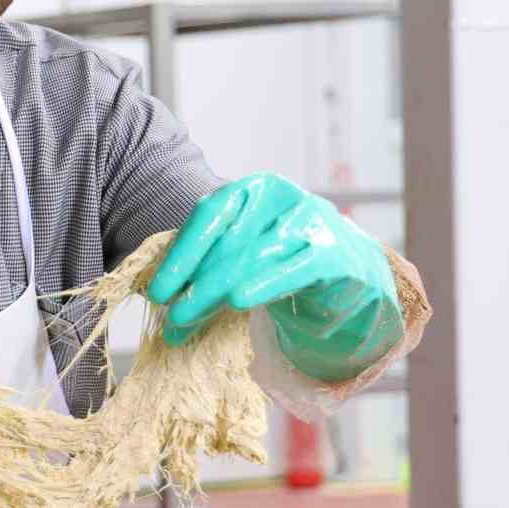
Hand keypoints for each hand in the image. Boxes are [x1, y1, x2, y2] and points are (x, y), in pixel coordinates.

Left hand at [145, 175, 401, 382]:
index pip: (211, 215)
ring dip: (217, 290)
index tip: (158, 290)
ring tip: (189, 318)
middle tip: (172, 315)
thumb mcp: (243, 254)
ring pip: (255, 256)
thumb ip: (206, 269)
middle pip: (229, 241)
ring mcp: (312, 222)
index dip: (181, 253)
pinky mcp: (334, 254)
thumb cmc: (285, 259)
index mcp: (255, 189)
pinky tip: (237, 300)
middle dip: (195, 281)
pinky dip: (264, 284)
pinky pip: (294, 270)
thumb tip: (161, 300)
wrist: (350, 269)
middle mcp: (284, 198)